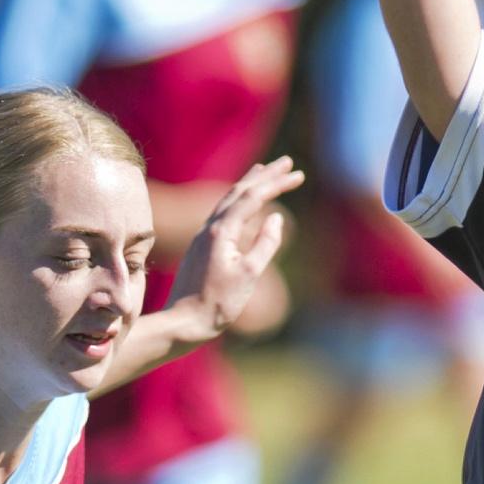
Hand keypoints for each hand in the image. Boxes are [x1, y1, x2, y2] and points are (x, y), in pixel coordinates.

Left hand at [172, 158, 301, 339]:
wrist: (184, 321)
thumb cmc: (218, 303)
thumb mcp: (249, 275)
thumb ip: (265, 243)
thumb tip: (276, 218)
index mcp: (222, 231)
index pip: (253, 197)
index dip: (277, 184)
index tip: (298, 175)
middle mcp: (210, 227)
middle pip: (240, 190)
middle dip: (265, 175)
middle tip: (287, 162)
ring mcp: (204, 235)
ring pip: (229, 199)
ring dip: (249, 183)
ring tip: (264, 170)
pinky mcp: (202, 245)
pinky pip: (223, 212)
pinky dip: (238, 200)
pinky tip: (243, 203)